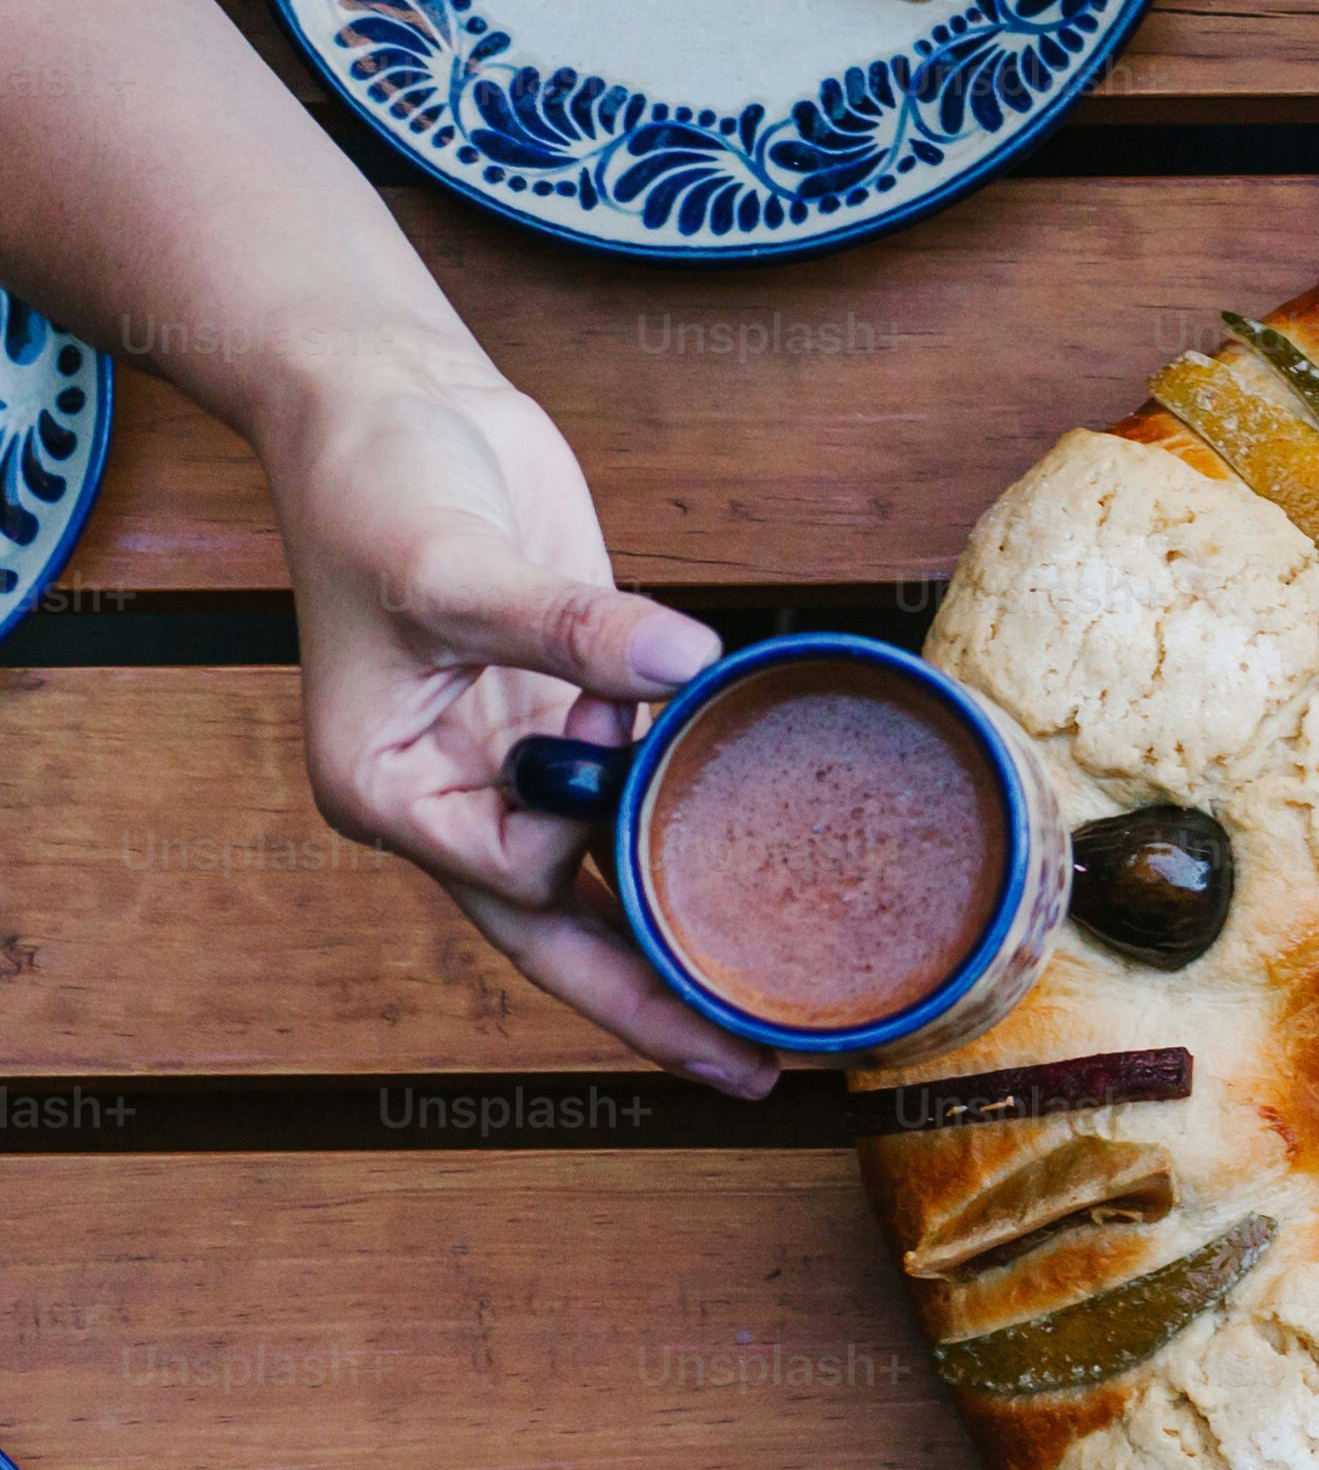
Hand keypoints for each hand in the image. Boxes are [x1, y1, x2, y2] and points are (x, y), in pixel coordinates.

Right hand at [258, 355, 769, 1092]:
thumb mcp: (450, 562)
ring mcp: (516, 763)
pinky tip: (778, 875)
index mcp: (389, 788)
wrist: (390, 402)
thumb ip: (565, 627)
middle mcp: (451, 797)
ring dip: (687, 940)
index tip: (643, 798)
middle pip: (561, 929)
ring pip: (610, 883)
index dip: (591, 859)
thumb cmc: (378, 483)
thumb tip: (683, 668)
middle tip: (759, 1068)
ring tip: (789, 1010)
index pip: (509, 875)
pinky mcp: (576, 712)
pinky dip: (698, 829)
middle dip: (655, 1002)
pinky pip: (646, 795)